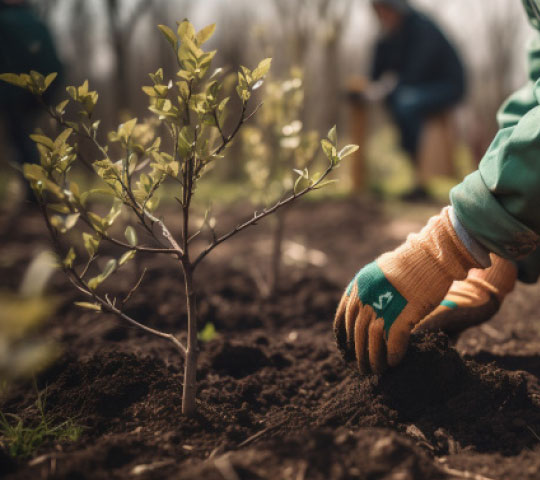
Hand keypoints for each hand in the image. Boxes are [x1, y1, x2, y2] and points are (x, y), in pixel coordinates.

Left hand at [334, 208, 478, 373]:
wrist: (433, 254)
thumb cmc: (411, 263)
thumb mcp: (380, 272)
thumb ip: (369, 290)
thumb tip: (361, 304)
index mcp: (359, 286)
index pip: (344, 318)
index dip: (345, 337)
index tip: (347, 350)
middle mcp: (366, 296)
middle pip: (357, 332)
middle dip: (358, 353)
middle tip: (362, 368)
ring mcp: (384, 305)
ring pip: (372, 340)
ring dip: (374, 359)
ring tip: (377, 371)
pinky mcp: (404, 314)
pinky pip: (394, 340)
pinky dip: (394, 354)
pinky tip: (395, 363)